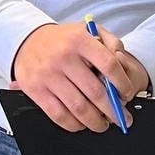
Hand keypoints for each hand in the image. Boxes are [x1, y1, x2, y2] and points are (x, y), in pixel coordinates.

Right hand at [12, 22, 139, 132]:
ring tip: (103, 124)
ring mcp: (49, 75)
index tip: (127, 93)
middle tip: (122, 118)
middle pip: (96, 92)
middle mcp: (64, 57)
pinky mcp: (36, 90)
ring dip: (96, 122)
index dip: (122, 83)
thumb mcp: (88, 30)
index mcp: (80, 40)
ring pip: (79, 108)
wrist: (27, 40)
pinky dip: (74, 125)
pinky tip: (82, 124)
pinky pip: (59, 115)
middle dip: (113, 110)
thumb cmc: (64, 40)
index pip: (109, 65)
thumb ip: (110, 42)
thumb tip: (122, 62)